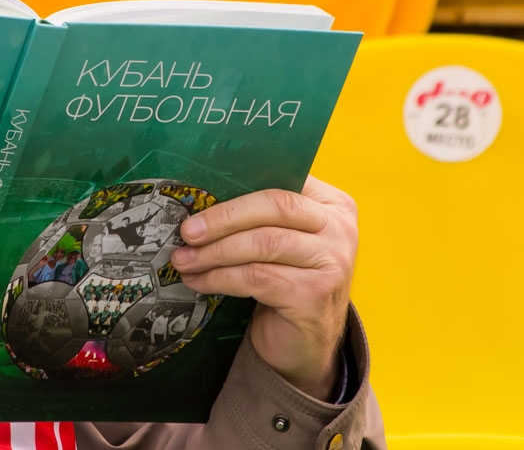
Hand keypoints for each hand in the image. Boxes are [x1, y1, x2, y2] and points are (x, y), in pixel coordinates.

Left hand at [171, 176, 356, 399]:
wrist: (304, 342)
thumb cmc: (285, 280)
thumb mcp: (279, 240)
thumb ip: (257, 216)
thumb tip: (201, 199)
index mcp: (331, 204)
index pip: (282, 180)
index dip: (237, 185)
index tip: (198, 196)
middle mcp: (340, 229)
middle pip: (275, 205)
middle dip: (223, 217)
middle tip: (187, 231)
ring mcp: (333, 262)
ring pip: (263, 243)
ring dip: (214, 252)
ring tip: (184, 260)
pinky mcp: (315, 294)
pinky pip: (256, 277)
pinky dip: (220, 278)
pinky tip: (199, 280)